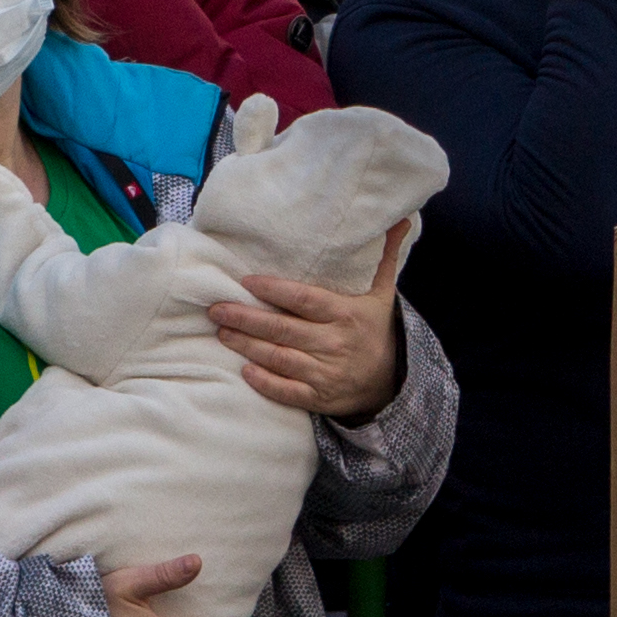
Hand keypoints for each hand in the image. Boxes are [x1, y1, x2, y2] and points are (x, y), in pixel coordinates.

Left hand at [213, 219, 410, 419]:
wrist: (391, 382)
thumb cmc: (376, 329)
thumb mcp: (382, 293)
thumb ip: (384, 256)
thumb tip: (400, 218)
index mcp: (346, 314)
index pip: (304, 299)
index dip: (274, 290)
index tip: (246, 282)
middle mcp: (334, 343)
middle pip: (283, 329)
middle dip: (247, 318)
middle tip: (217, 309)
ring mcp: (326, 373)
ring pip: (280, 359)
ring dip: (247, 346)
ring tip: (222, 332)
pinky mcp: (319, 397)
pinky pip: (288, 392)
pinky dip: (265, 383)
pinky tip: (245, 371)